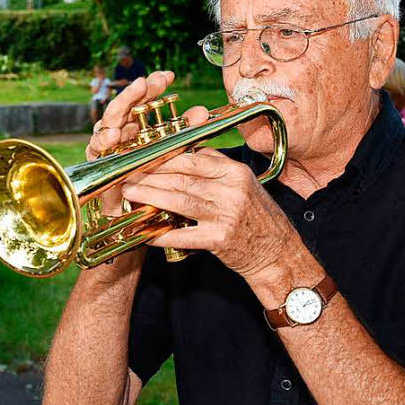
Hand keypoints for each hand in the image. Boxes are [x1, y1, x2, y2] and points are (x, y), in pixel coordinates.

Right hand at [87, 71, 208, 214]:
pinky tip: (113, 135)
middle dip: (135, 93)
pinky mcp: (98, 159)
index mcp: (138, 124)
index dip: (154, 85)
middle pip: (125, 105)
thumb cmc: (152, 178)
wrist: (134, 211)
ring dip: (118, 110)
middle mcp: (121, 129)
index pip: (144, 99)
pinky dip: (104, 139)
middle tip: (145, 83)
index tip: (168, 75)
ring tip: (129, 101)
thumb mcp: (172, 152)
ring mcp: (108, 143)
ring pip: (109, 120)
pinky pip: (97, 146)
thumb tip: (202, 112)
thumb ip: (184, 131)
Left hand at [120, 148, 297, 280]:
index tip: (141, 159)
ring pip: (179, 201)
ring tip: (129, 193)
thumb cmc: (256, 216)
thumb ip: (215, 166)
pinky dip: (161, 233)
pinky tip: (145, 232)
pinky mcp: (220, 240)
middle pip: (181, 178)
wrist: (278, 253)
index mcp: (235, 172)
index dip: (162, 159)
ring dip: (149, 196)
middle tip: (126, 176)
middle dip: (149, 176)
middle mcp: (231, 191)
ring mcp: (226, 216)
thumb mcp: (243, 183)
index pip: (191, 159)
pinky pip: (183, 235)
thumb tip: (182, 152)